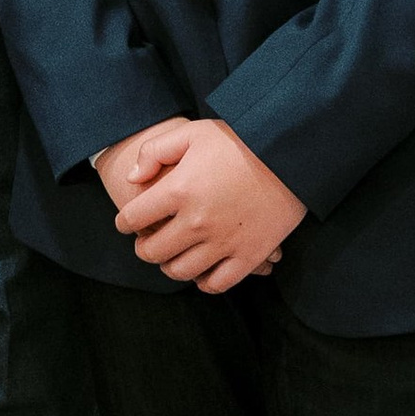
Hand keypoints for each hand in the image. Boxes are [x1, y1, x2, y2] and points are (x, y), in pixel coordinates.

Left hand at [104, 116, 304, 294]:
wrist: (290, 154)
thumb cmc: (239, 140)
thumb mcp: (192, 133)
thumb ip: (154, 152)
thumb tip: (132, 178)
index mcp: (178, 190)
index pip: (134, 218)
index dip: (124, 221)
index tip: (126, 223)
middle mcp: (196, 222)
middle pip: (153, 252)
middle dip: (143, 248)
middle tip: (145, 243)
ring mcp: (224, 242)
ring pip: (181, 271)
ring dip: (169, 266)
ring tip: (170, 257)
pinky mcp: (249, 255)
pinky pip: (218, 283)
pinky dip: (204, 282)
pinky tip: (200, 272)